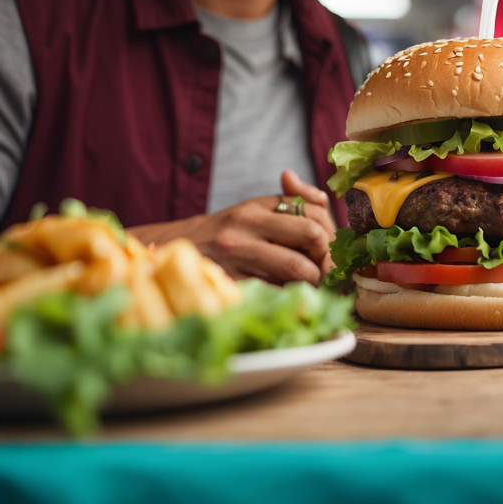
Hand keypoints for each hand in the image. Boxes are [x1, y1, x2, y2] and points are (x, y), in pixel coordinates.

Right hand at [128, 171, 336, 284]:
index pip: (314, 211)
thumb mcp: (252, 212)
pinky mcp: (227, 282)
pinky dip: (289, 302)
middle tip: (327, 276)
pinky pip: (273, 294)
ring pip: (297, 267)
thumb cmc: (222, 236)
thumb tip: (322, 198)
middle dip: (327, 260)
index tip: (330, 254)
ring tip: (311, 291)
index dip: (331, 236)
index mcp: (258, 205)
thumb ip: (292, 204)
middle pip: (312, 234)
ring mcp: (235, 252)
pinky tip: (289, 305)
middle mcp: (247, 223)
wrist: (171, 253)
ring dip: (313, 284)